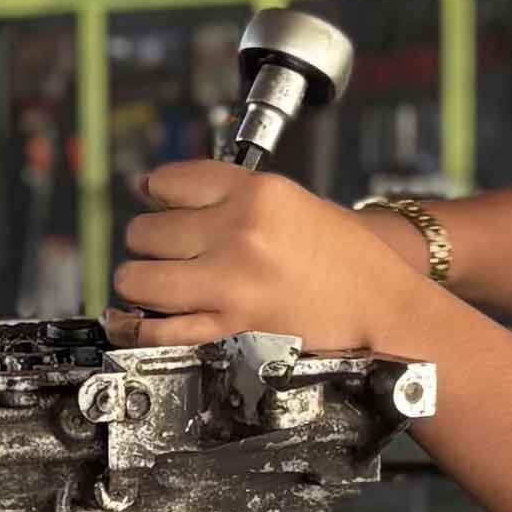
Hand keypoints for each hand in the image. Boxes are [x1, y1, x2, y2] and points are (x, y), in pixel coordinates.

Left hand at [112, 164, 437, 350]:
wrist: (383, 306)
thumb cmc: (348, 258)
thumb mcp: (294, 204)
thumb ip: (236, 198)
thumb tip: (175, 198)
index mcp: (258, 193)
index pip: (174, 181)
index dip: (154, 191)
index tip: (150, 198)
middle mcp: (239, 232)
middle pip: (149, 230)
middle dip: (146, 241)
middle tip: (157, 248)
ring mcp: (232, 282)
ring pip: (141, 278)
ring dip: (136, 281)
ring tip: (146, 283)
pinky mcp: (231, 327)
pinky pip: (159, 329)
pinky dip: (135, 328)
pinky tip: (128, 321)